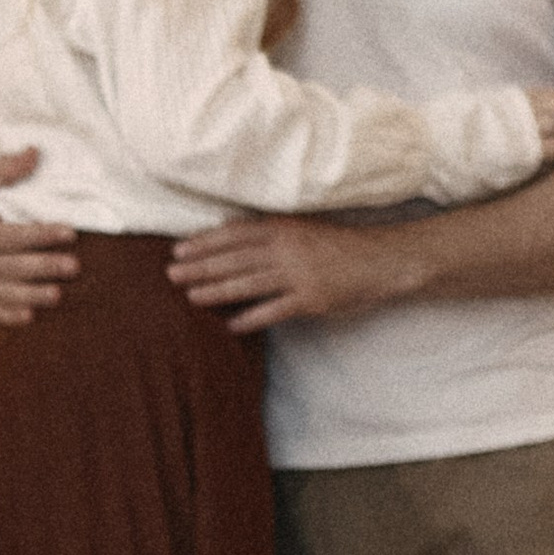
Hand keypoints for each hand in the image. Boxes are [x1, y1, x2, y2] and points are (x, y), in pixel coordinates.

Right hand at [0, 153, 83, 324]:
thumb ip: (4, 170)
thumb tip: (36, 152)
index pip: (12, 235)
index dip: (42, 234)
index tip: (70, 232)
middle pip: (12, 266)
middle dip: (43, 267)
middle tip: (73, 266)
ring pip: (5, 293)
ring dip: (32, 295)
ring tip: (58, 295)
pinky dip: (9, 316)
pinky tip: (30, 317)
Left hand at [167, 212, 411, 333]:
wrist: (383, 260)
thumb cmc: (339, 245)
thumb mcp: (303, 229)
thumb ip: (269, 231)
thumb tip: (230, 229)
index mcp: (284, 228)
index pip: (234, 234)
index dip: (205, 242)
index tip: (178, 248)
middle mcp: (287, 248)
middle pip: (234, 258)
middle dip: (200, 266)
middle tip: (170, 274)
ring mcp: (299, 275)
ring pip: (248, 283)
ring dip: (216, 291)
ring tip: (190, 297)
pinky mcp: (311, 299)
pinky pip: (273, 310)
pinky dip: (250, 318)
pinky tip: (228, 326)